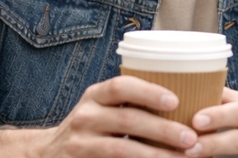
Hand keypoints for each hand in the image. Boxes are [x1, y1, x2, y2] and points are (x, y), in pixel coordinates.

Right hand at [41, 75, 199, 156]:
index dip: (150, 92)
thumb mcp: (104, 107)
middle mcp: (86, 116)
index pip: (122, 86)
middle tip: (191, 139)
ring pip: (123, 149)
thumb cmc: (93, 125)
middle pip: (129, 120)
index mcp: (96, 95)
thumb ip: (132, 102)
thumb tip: (189, 98)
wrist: (47, 154)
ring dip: (156, 155)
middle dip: (164, 130)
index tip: (176, 101)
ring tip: (182, 157)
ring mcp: (80, 143)